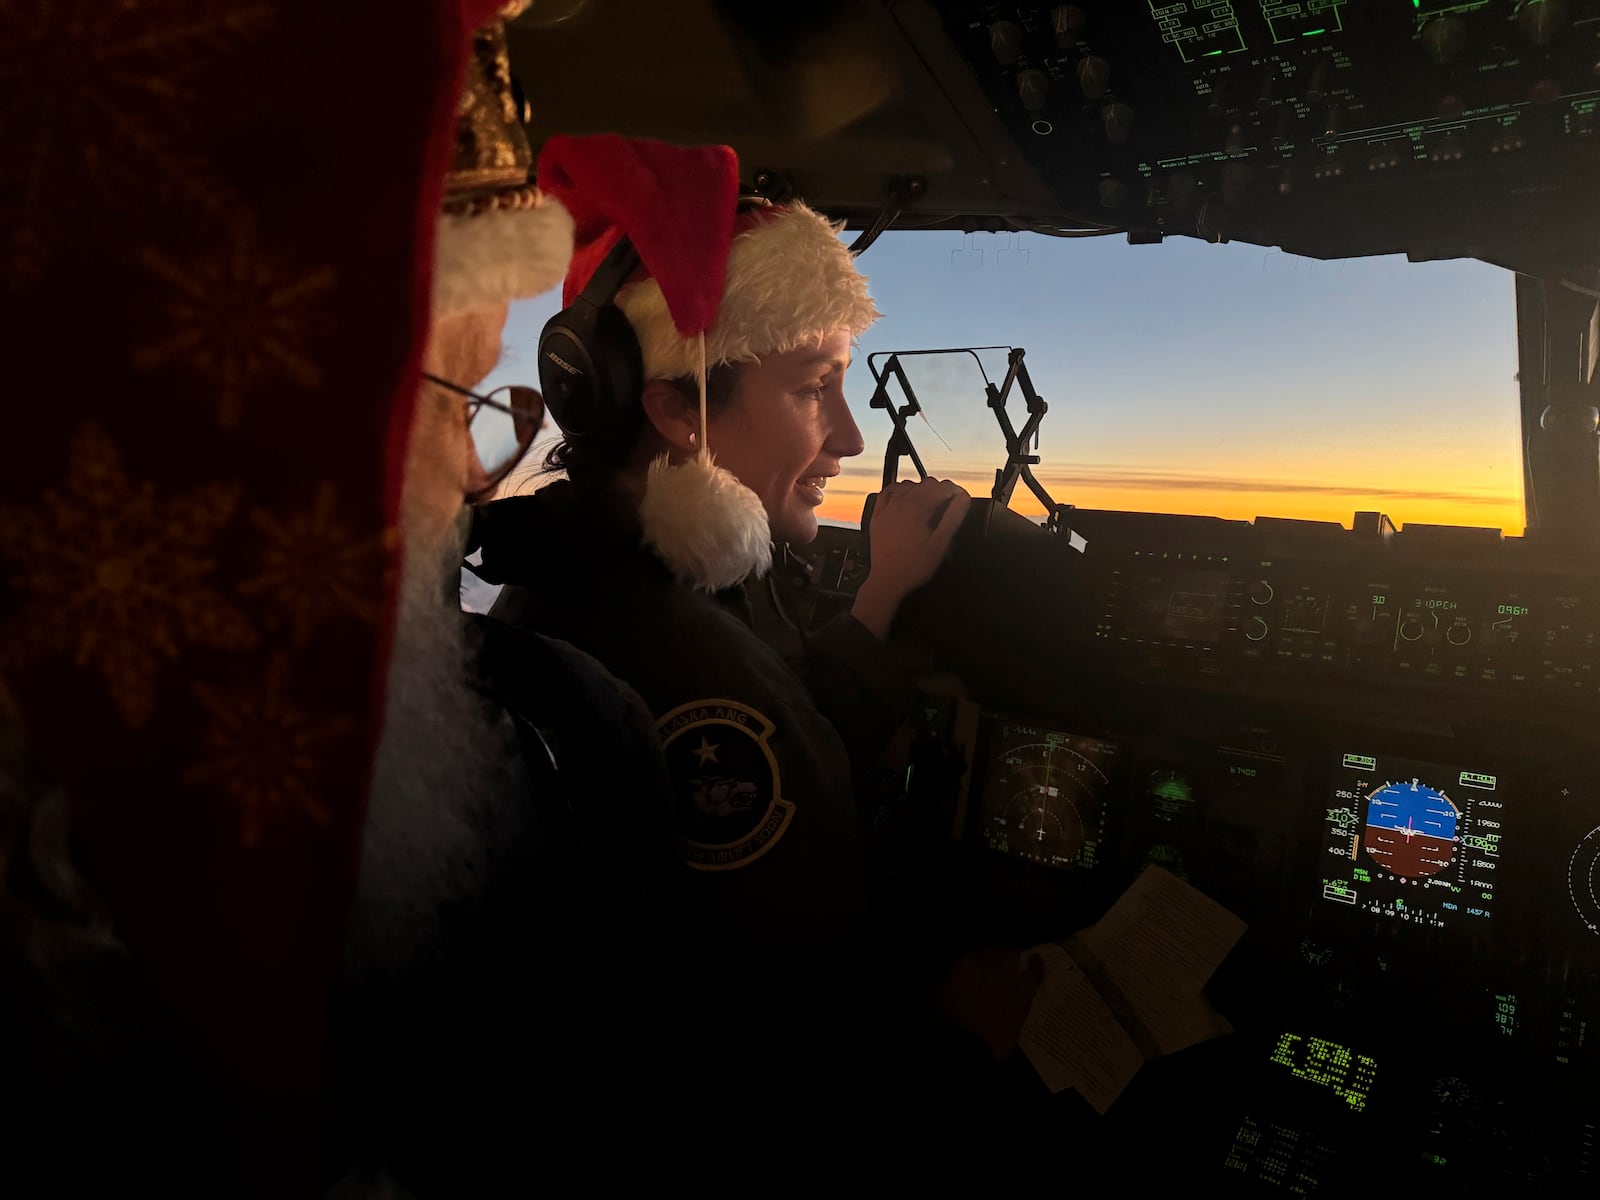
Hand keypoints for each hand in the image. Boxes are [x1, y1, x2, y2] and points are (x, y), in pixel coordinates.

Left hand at [850, 479, 970, 639]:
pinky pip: (888, 492)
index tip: (961, 499)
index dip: (956, 491)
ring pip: (908, 485)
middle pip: (926, 483)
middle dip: (941, 491)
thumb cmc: (913, 566)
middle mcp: (900, 503)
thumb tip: (963, 498)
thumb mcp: (940, 543)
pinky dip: (899, 492)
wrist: (888, 580)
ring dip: (921, 490)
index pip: (942, 487)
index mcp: (917, 508)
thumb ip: (953, 517)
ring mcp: (887, 508)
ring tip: (930, 506)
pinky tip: (906, 500)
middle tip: (949, 505)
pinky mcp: (878, 516)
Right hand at [937, 946, 1044, 1062]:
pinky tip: (1036, 959)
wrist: (974, 1049)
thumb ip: (940, 982)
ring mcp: (1006, 980)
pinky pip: (1033, 973)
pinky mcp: (1022, 995)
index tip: (973, 964)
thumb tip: (943, 974)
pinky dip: (1036, 965)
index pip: (968, 952)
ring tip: (1010, 957)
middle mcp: (986, 967)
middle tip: (991, 961)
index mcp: (963, 967)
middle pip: (991, 949)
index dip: (973, 958)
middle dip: (991, 953)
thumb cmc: (952, 1026)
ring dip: (1009, 955)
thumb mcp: (936, 999)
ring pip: (1010, 954)